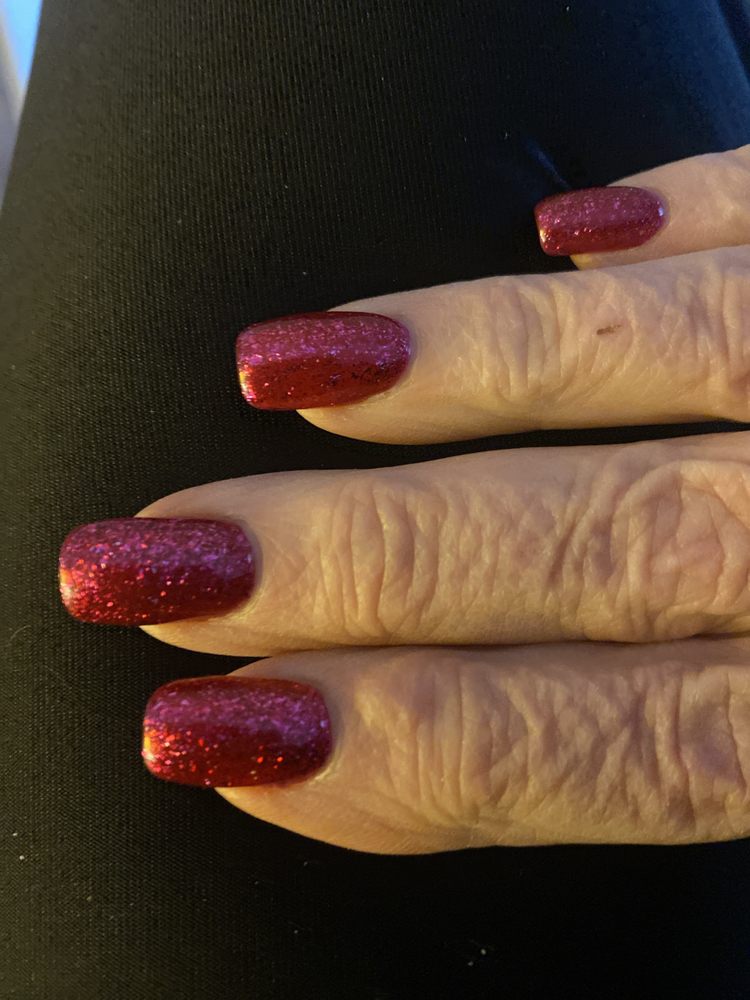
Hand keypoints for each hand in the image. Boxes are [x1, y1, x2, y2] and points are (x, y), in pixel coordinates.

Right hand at [59, 145, 749, 853]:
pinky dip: (689, 207)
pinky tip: (575, 226)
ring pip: (696, 347)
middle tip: (179, 556)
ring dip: (480, 357)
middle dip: (381, 558)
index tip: (219, 726)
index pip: (646, 749)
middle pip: (622, 546)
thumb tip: (356, 745)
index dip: (430, 748)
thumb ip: (653, 764)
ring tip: (292, 369)